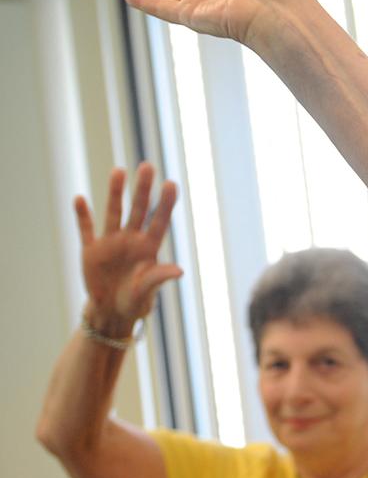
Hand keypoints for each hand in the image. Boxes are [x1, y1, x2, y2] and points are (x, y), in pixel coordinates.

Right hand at [76, 164, 182, 335]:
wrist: (111, 311)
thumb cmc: (136, 301)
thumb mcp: (147, 292)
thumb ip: (159, 278)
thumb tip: (179, 271)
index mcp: (149, 248)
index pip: (159, 221)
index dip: (165, 204)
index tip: (171, 183)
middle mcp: (131, 240)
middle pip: (138, 210)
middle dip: (142, 189)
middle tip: (147, 166)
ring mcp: (111, 243)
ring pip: (114, 212)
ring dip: (115, 193)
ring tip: (119, 170)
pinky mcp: (91, 250)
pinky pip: (86, 230)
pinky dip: (82, 216)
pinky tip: (80, 199)